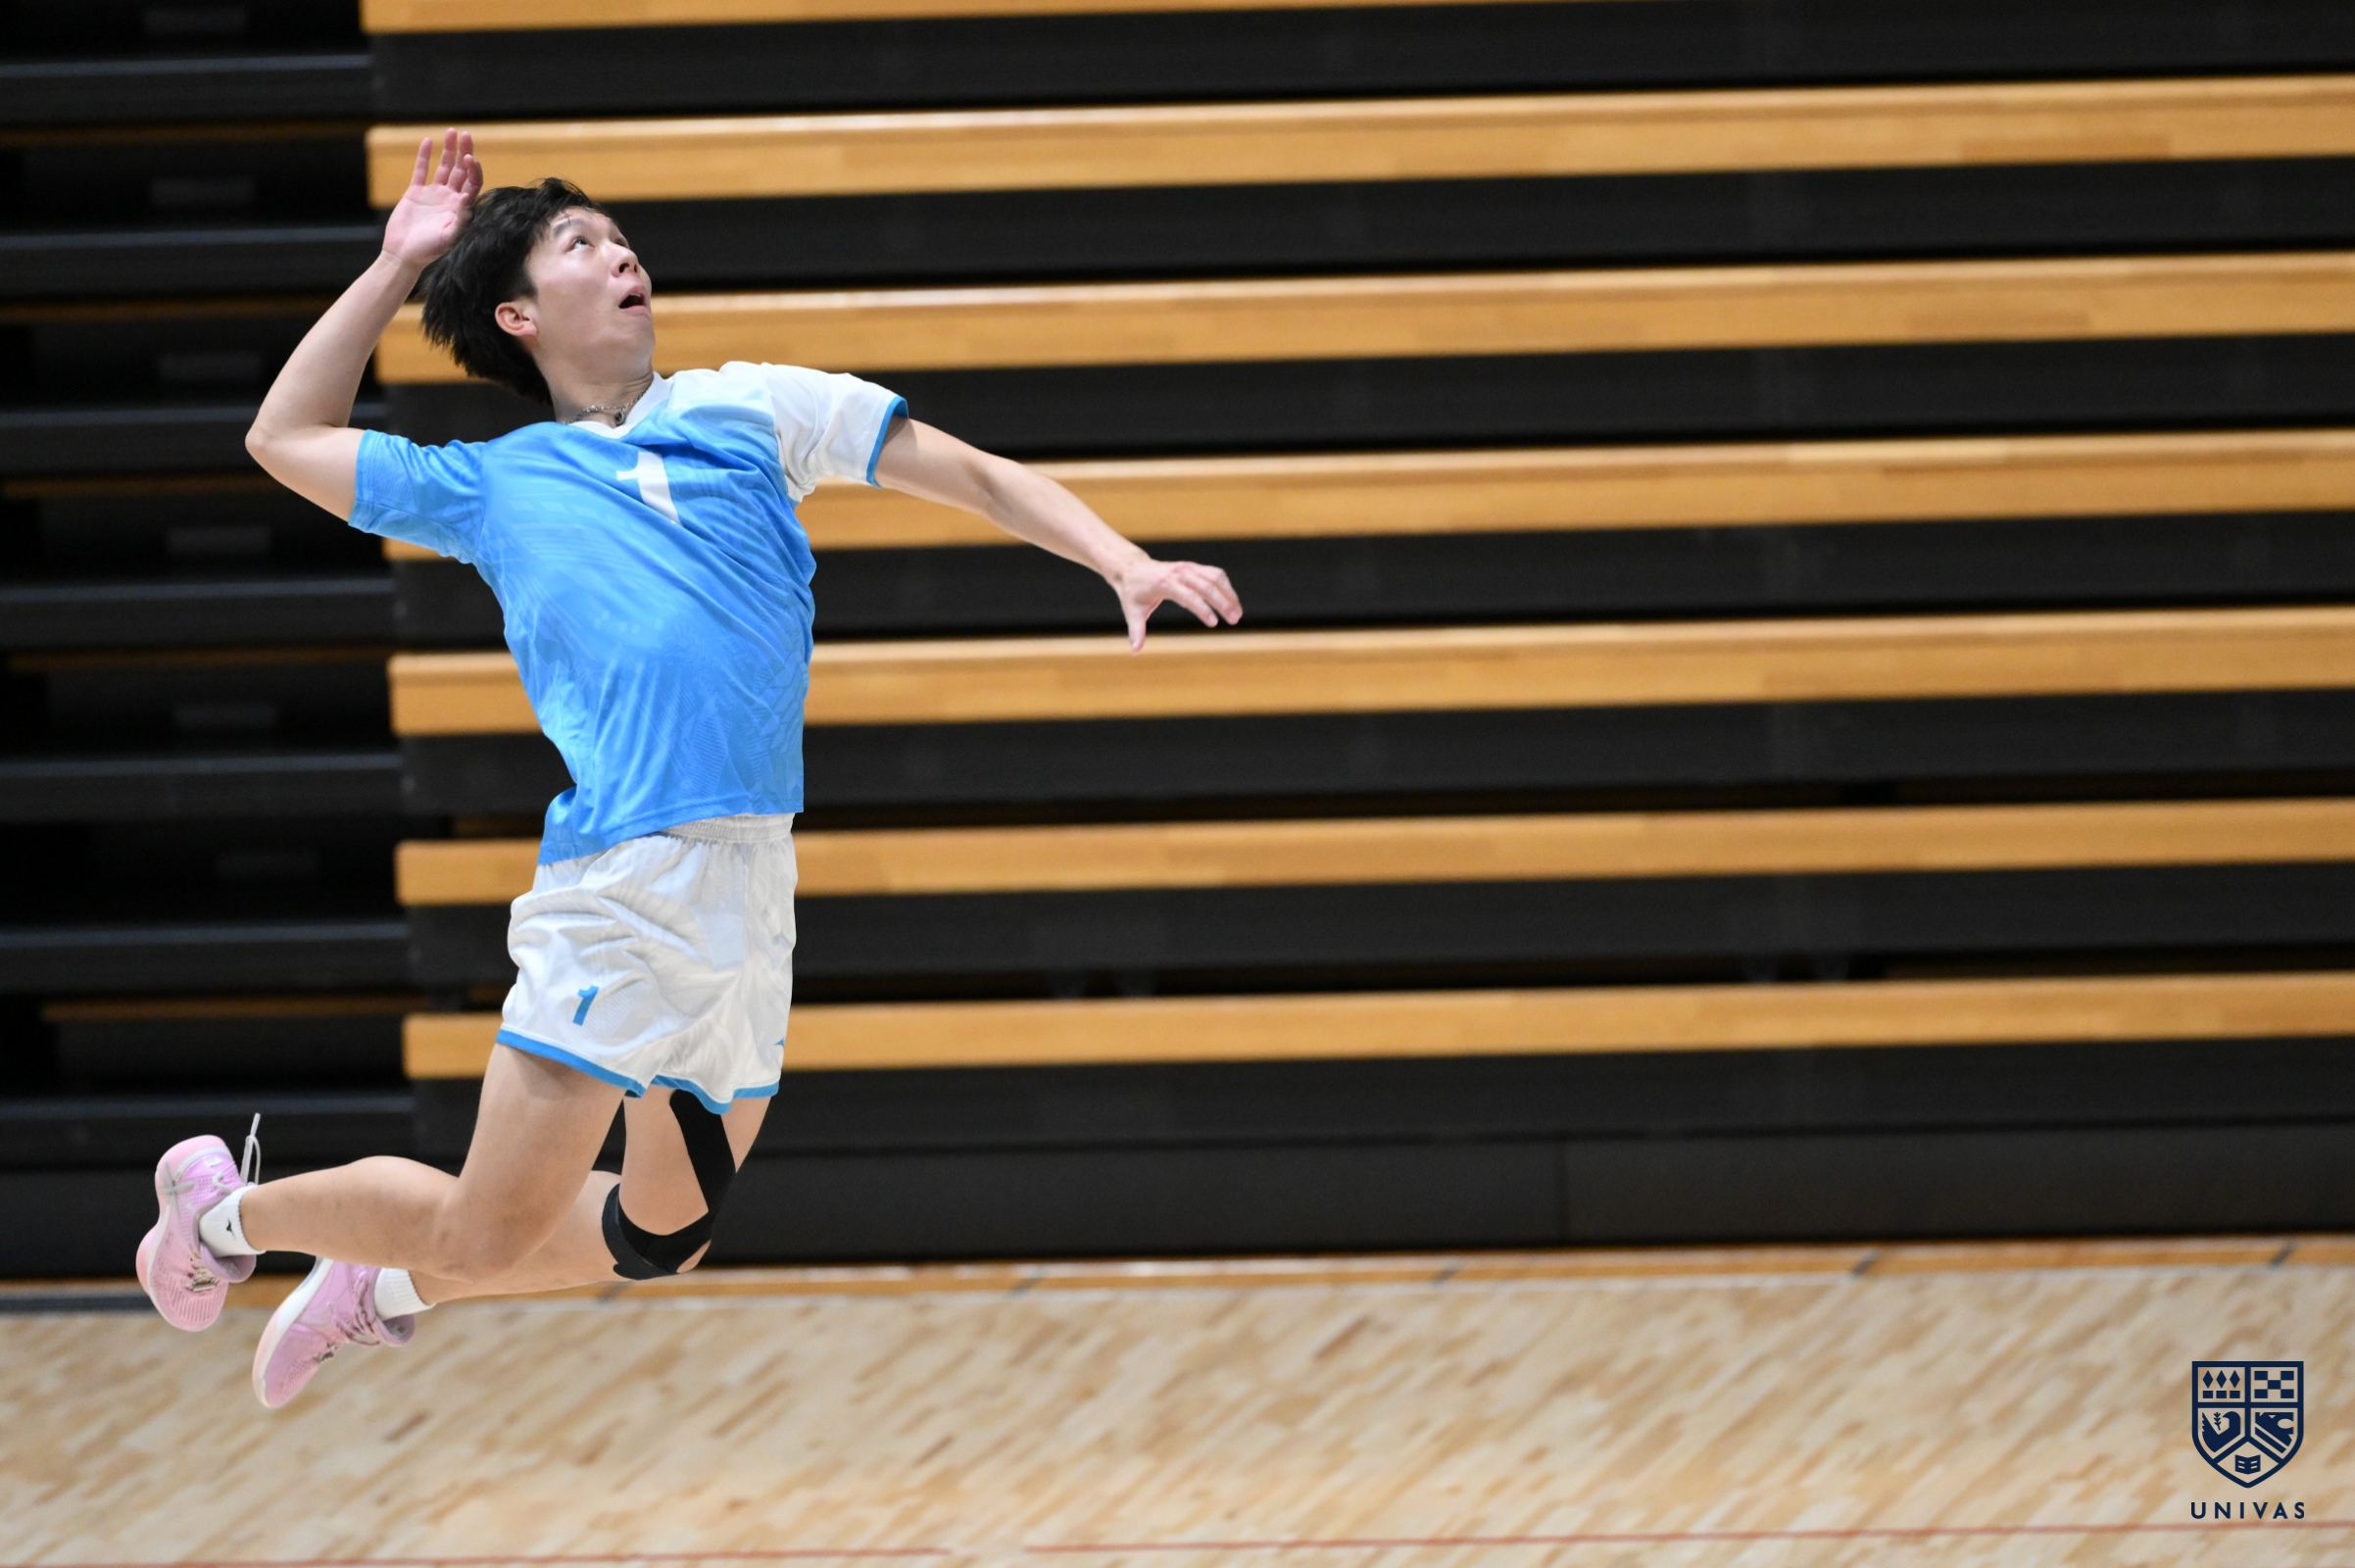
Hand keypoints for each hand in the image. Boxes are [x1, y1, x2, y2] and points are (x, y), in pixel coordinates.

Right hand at [383, 129, 481, 269]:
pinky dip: (425, 156)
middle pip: (461, 171)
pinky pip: (421, 170)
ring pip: (444, 167)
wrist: (403, 254)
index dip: (474, 169)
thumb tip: (466, 200)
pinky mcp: (415, 192)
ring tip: (452, 132)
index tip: (470, 158)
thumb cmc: (428, 250)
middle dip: (465, 152)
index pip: (473, 183)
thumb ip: (459, 221)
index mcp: (461, 208)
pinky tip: (428, 141)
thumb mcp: (448, 238)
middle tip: (466, 135)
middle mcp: (450, 199)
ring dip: (449, 150)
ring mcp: (433, 194)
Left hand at [1112, 555, 1242, 649]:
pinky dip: (1226, 587)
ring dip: (1229, 594)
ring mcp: (1188, 567)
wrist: (1133, 568)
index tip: (1214, 623)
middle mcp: (1179, 573)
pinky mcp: (1194, 567)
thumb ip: (1136, 631)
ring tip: (1237, 613)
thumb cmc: (1133, 592)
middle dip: (1223, 603)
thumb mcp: (1132, 611)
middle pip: (1207, 585)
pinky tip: (1232, 601)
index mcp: (1165, 583)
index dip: (1202, 609)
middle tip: (1234, 620)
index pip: (1188, 595)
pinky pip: (1215, 574)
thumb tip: (1135, 651)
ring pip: (1215, 577)